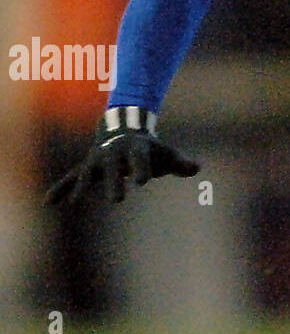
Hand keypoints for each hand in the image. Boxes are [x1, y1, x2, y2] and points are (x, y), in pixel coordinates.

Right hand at [45, 107, 199, 204]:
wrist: (122, 130)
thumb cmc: (148, 148)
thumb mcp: (166, 153)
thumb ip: (179, 163)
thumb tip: (197, 167)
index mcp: (134, 149)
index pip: (139, 160)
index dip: (141, 168)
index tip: (142, 181)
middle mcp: (113, 154)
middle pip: (112, 168)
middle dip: (113, 182)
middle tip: (117, 200)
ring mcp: (97, 161)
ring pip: (87, 173)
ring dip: (81, 186)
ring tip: (76, 200)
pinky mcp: (86, 169)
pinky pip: (70, 179)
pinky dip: (60, 190)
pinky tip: (47, 203)